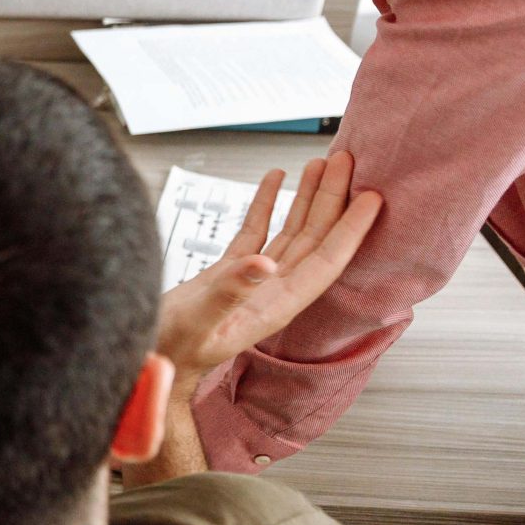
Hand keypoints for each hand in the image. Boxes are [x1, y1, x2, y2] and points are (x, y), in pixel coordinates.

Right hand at [157, 152, 381, 401]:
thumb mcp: (198, 321)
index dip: (350, 229)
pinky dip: (268, 204)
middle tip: (346, 162)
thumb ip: (229, 292)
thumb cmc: (172, 351)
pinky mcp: (229, 272)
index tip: (371, 198)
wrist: (152, 362)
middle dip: (332, 199)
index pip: (325, 261)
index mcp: (276, 305)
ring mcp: (252, 280)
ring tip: (320, 166)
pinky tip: (275, 182)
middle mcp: (273, 290)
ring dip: (307, 198)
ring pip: (291, 232)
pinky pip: (258, 232)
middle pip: (314, 238)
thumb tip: (262, 264)